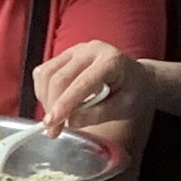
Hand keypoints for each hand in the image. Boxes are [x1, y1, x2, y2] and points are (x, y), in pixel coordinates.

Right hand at [32, 39, 149, 136]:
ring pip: (47, 74)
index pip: (82, 83)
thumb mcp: (124, 108)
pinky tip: (54, 103)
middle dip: (52, 106)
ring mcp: (76, 50)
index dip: (64, 104)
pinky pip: (44, 72)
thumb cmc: (133, 92)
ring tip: (56, 117)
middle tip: (54, 131)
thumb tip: (70, 120)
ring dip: (46, 99)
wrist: (136, 78)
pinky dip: (43, 91)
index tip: (52, 123)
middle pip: (59, 78)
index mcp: (111, 61)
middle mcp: (91, 49)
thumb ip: (98, 114)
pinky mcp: (65, 54)